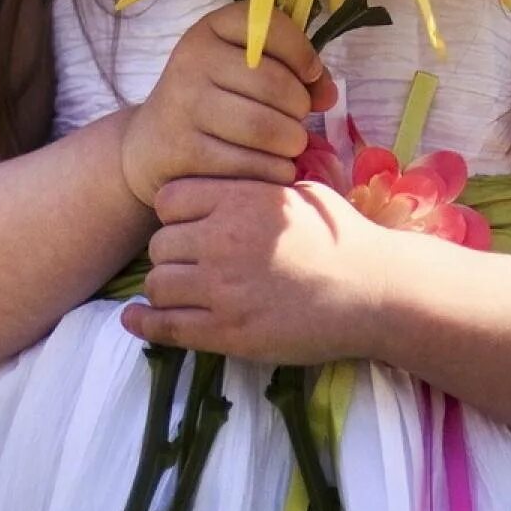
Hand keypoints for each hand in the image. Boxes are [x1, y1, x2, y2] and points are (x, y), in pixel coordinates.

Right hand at [117, 1, 336, 208]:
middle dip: (300, 109)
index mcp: (211, 29)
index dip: (303, 53)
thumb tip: (327, 95)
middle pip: (274, 85)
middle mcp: (192, 60)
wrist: (150, 146)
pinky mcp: (184, 151)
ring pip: (265, 128)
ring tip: (288, 145)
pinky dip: (275, 171)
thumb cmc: (213, 101)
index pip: (270, 26)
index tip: (309, 75)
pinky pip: (251, 165)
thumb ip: (293, 71)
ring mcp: (184, 106)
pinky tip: (273, 167)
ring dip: (291, 143)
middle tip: (296, 121)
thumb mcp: (244, 70)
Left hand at [118, 177, 402, 364]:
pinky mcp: (227, 332)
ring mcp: (222, 289)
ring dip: (164, 288)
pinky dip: (145, 323)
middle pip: (159, 244)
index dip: (174, 213)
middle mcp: (223, 240)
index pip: (168, 200)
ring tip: (180, 291)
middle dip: (171, 253)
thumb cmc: (343, 238)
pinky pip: (166, 326)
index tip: (188, 225)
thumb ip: (256, 186)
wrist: (373, 292)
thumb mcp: (299, 193)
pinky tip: (136, 320)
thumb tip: (231, 178)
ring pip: (157, 283)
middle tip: (190, 263)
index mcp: (240, 200)